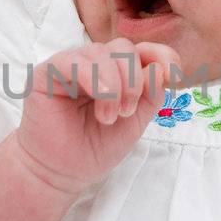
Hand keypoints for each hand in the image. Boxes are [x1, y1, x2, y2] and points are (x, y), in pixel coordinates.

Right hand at [13, 37, 180, 194]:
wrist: (62, 173)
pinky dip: (91, 78)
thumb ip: (150, 94)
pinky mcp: (46, 73)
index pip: (144, 49)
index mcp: (118, 72)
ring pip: (99, 51)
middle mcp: (95, 64)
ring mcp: (70, 65)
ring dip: (114, 84)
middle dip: (134, 79)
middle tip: (127, 112)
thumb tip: (160, 68)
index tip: (173, 76)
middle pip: (123, 47)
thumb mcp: (135, 122)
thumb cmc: (95, 148)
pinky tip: (99, 101)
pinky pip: (70, 60)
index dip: (162, 55)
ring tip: (109, 116)